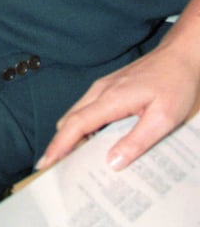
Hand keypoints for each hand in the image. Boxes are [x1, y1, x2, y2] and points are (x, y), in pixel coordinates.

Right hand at [38, 40, 199, 171]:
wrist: (179, 56)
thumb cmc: (175, 84)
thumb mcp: (164, 118)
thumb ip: (137, 141)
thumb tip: (112, 162)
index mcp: (112, 99)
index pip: (77, 124)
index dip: (60, 144)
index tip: (46, 162)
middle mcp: (101, 90)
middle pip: (70, 119)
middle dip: (59, 143)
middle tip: (55, 170)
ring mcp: (103, 87)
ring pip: (76, 113)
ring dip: (69, 135)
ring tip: (70, 160)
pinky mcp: (109, 87)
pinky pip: (86, 108)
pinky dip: (80, 126)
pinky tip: (89, 140)